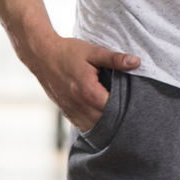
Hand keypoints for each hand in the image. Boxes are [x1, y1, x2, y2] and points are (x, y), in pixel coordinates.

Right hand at [21, 34, 139, 131]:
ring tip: (120, 115)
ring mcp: (70, 111)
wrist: (41, 55)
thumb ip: (115, 59)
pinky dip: (94, 124)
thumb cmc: (68, 51)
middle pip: (105, 122)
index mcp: (87, 91)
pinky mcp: (65, 112)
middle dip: (119, 118)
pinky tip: (104, 117)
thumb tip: (137, 62)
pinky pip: (83, 125)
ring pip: (93, 127)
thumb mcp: (94, 51)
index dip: (127, 107)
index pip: (113, 109)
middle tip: (132, 111)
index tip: (137, 101)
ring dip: (107, 124)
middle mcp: (78, 106)